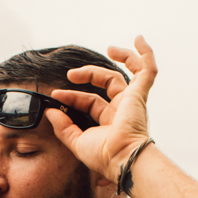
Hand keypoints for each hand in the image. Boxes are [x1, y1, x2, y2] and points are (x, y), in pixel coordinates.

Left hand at [45, 36, 156, 181]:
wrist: (121, 157)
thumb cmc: (104, 156)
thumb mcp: (76, 142)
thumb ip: (62, 127)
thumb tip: (50, 112)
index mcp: (110, 121)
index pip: (90, 101)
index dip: (72, 96)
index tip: (56, 95)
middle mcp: (123, 109)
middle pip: (107, 82)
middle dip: (89, 74)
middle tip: (71, 74)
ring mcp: (133, 100)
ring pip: (128, 72)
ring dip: (120, 58)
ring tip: (110, 49)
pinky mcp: (139, 94)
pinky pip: (148, 70)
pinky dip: (145, 54)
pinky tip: (139, 39)